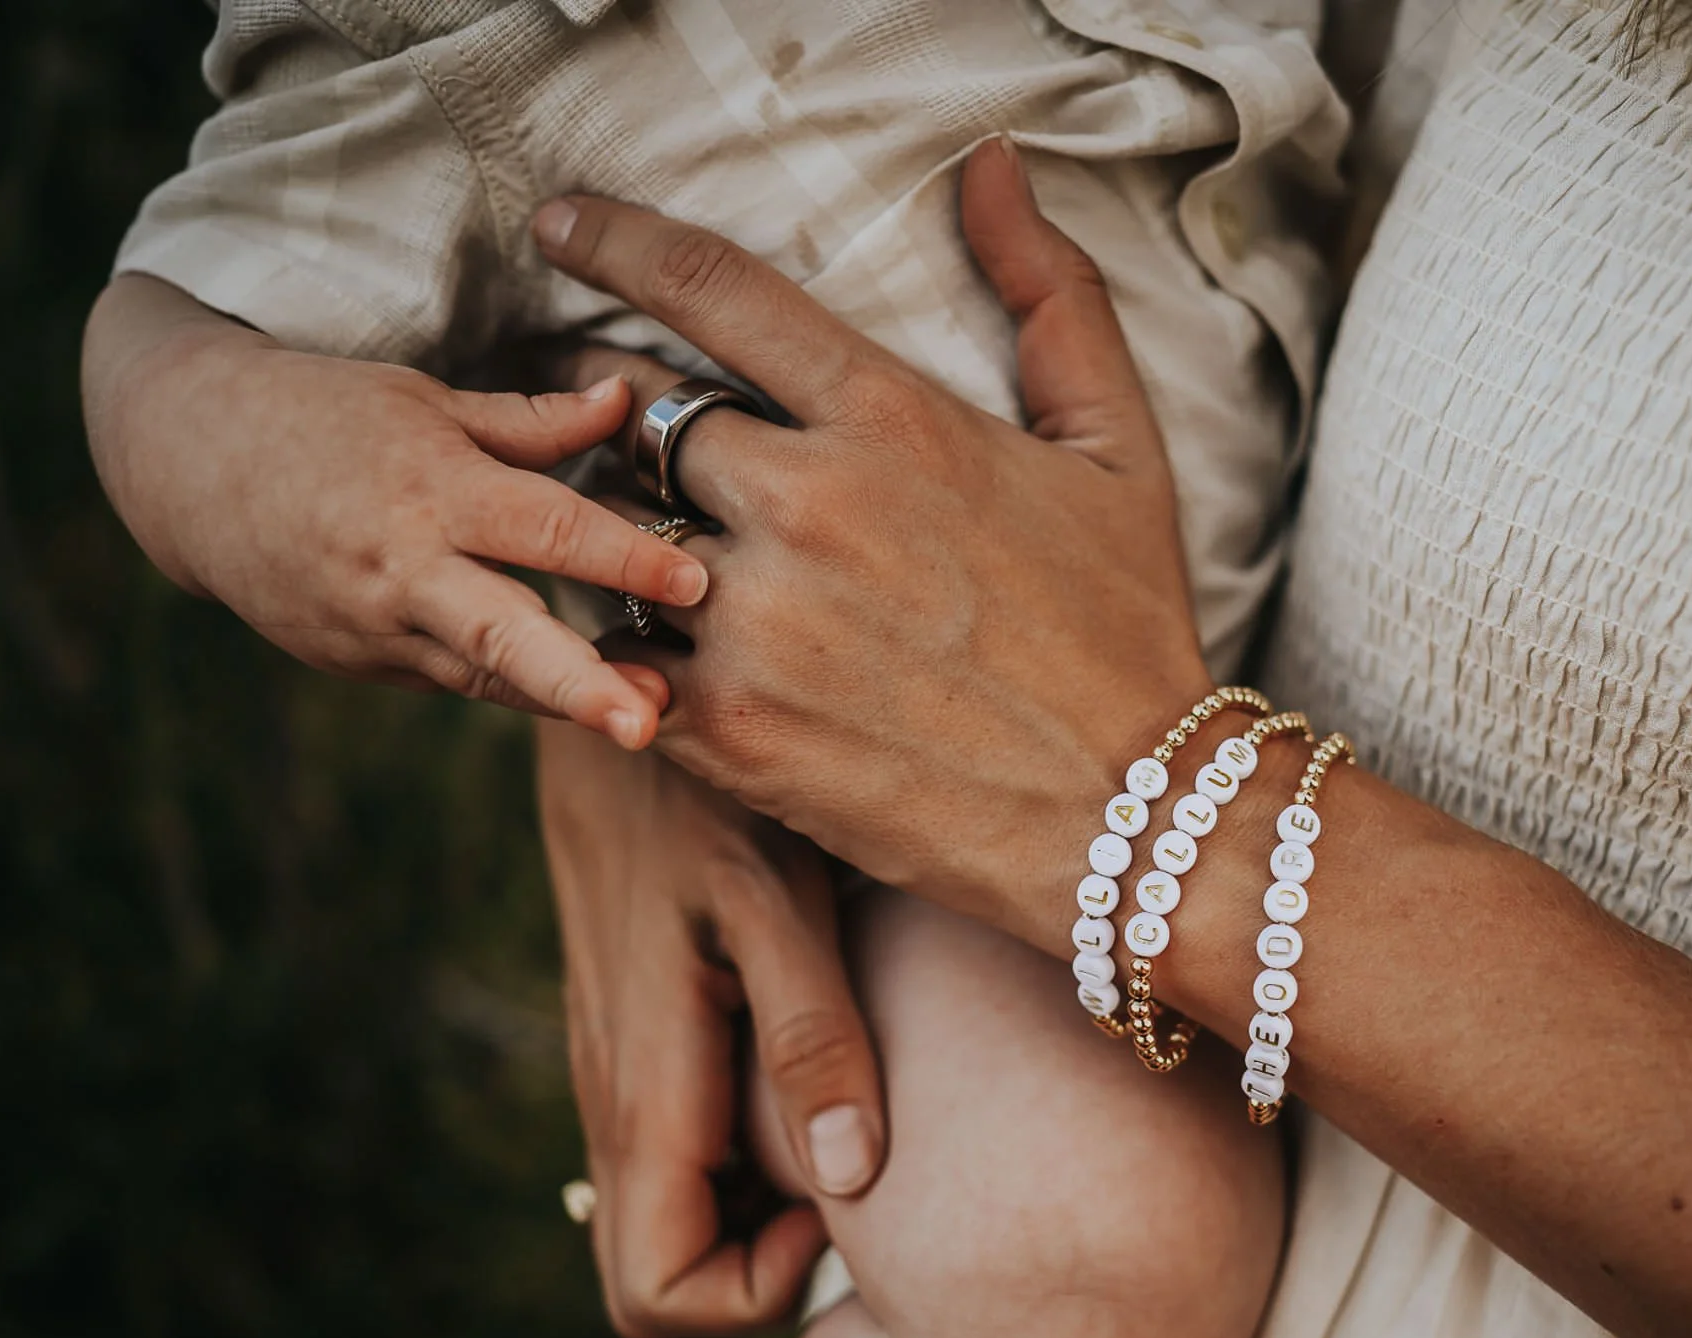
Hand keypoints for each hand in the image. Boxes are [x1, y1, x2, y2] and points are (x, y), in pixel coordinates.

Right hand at [82, 274, 708, 749]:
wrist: (184, 463)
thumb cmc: (324, 413)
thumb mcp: (424, 400)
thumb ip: (531, 421)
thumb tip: (628, 400)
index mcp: (429, 487)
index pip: (544, 526)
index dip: (622, 556)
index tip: (696, 580)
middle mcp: (402, 567)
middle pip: (504, 632)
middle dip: (579, 684)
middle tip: (646, 723)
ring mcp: (375, 626)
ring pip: (486, 672)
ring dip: (563, 699)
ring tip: (643, 723)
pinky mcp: (360, 662)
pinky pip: (455, 677)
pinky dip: (515, 683)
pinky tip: (583, 695)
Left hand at [529, 141, 1215, 941]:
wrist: (1128, 816)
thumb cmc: (1127, 630)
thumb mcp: (1119, 446)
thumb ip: (1053, 297)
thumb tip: (995, 166)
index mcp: (894, 421)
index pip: (716, 292)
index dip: (621, 243)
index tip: (563, 227)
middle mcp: (810, 505)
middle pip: (642, 417)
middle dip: (620, 416)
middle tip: (618, 434)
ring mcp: (759, 621)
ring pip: (616, 539)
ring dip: (622, 539)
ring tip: (649, 558)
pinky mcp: (729, 731)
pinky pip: (615, 658)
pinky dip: (624, 649)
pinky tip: (660, 654)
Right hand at [539, 718, 887, 1337]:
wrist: (619, 694)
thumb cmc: (707, 785)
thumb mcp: (778, 895)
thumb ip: (810, 1034)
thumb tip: (848, 1180)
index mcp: (646, 1090)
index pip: (657, 1295)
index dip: (753, 1287)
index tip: (839, 1195)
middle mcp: (615, 1100)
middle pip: (654, 1276)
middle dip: (755, 1263)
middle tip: (847, 1165)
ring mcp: (617, 1068)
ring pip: (668, 1211)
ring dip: (756, 1199)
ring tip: (840, 1101)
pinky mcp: (633, 1029)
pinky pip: (676, 1143)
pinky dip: (744, 1142)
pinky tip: (811, 1056)